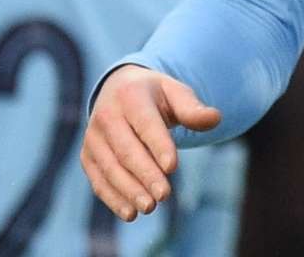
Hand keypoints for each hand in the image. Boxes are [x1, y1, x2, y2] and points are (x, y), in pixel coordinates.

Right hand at [81, 65, 221, 220]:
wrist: (119, 90)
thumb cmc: (156, 96)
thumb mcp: (176, 92)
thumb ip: (193, 108)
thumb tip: (215, 119)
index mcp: (130, 95)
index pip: (146, 124)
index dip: (159, 146)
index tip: (173, 168)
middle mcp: (106, 116)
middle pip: (126, 150)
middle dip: (146, 175)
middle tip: (164, 196)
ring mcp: (93, 138)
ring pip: (110, 168)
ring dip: (129, 190)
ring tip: (149, 207)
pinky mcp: (87, 156)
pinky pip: (99, 180)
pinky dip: (113, 198)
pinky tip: (130, 213)